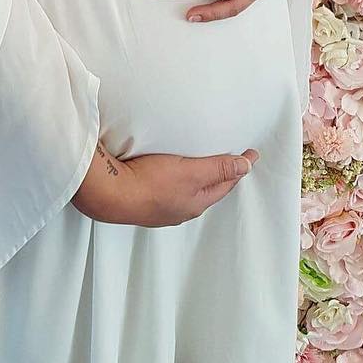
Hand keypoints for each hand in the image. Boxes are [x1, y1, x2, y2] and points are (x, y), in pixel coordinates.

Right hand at [71, 138, 260, 226]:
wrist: (110, 194)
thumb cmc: (150, 182)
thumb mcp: (191, 172)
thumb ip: (218, 168)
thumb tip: (246, 166)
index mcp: (196, 202)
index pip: (225, 183)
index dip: (239, 166)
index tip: (252, 153)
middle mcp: (181, 209)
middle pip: (208, 189)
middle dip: (222, 175)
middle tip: (233, 159)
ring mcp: (161, 207)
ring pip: (188, 190)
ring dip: (199, 177)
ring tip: (205, 164)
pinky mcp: (144, 199)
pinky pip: (170, 188)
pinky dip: (179, 178)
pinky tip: (171, 172)